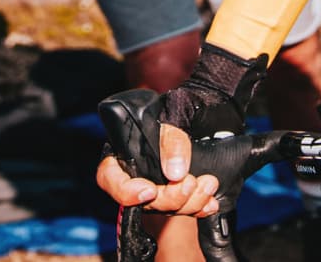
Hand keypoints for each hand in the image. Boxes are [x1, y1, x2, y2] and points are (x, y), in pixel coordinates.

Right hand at [94, 46, 266, 222]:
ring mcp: (157, 187)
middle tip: (190, 183)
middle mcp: (137, 173)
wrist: (205, 112)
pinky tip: (210, 201)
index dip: (125, 191)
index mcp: (124, 151)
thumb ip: (172, 140)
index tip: (149, 190)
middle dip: (170, 197)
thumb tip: (175, 173)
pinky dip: (199, 208)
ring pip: (165, 209)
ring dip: (189, 202)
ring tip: (209, 183)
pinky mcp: (177, 196)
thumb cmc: (181, 109)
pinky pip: (184, 210)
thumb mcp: (173, 115)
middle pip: (142, 200)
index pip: (109, 178)